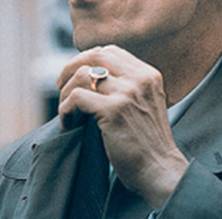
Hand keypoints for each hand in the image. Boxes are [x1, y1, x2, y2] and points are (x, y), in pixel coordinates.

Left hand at [57, 45, 188, 208]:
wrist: (160, 169)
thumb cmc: (148, 141)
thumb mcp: (146, 102)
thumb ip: (128, 85)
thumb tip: (92, 74)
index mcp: (148, 74)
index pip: (111, 51)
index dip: (88, 59)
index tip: (77, 73)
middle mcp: (140, 78)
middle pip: (95, 55)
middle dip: (71, 66)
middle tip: (61, 84)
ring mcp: (127, 93)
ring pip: (83, 74)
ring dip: (66, 91)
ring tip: (66, 109)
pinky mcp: (114, 110)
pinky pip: (76, 97)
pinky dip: (65, 109)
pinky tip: (68, 123)